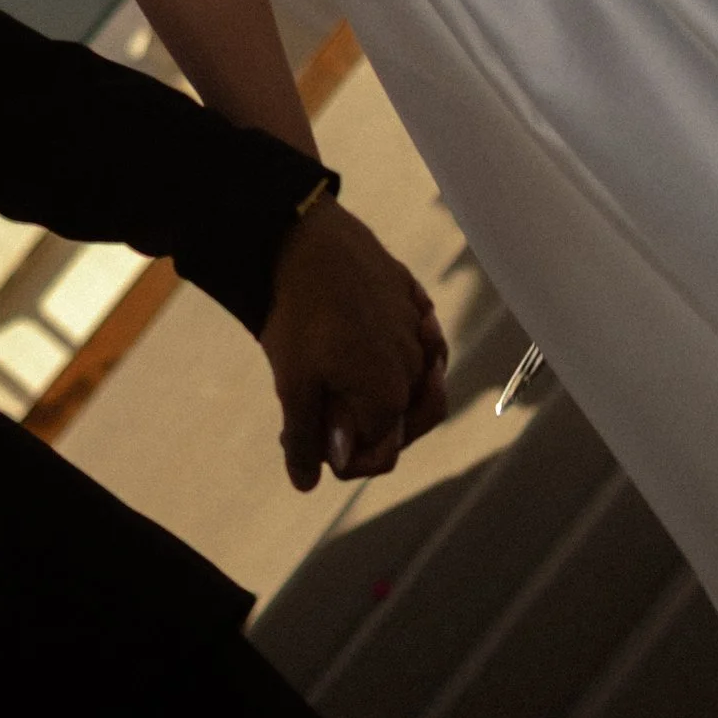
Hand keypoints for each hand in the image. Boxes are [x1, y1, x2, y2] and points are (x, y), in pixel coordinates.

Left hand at [259, 196, 446, 491]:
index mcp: (390, 396)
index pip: (382, 452)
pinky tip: (388, 349)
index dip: (349, 461)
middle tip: (336, 428)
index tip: (317, 450)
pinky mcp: (413, 295)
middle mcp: (417, 367)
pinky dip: (410, 352)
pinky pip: (424, 334)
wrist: (305, 235)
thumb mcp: (292, 383)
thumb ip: (305, 437)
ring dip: (397, 395)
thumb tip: (308, 482)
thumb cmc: (299, 313)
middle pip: (409, 420)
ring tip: (358, 394)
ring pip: (423, 378)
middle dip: (375, 431)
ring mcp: (420, 328)